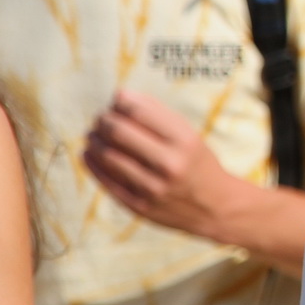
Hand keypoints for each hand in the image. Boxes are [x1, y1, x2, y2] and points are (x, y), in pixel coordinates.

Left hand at [83, 89, 258, 244]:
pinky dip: (92, 163)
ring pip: (108, 155)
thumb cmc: (197, 163)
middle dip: (103, 120)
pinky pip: (106, 180)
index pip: (138, 111)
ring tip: (93, 135)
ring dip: (94, 140)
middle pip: (119, 131)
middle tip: (100, 118)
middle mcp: (169, 164)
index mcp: (184, 140)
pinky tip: (89, 153)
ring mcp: (153, 187)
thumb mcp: (188, 135)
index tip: (115, 100)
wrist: (215, 208)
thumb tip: (119, 96)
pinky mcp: (139, 206)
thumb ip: (157, 115)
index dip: (120, 102)